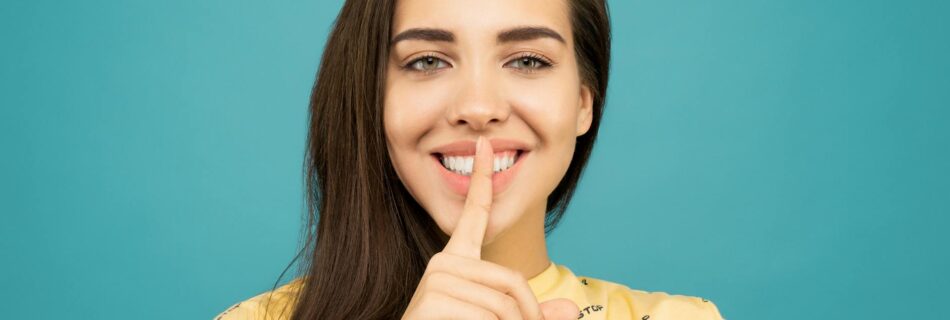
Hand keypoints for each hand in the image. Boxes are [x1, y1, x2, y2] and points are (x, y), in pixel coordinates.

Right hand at [401, 136, 578, 319]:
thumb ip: (531, 312)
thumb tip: (573, 311)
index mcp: (456, 262)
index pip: (473, 215)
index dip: (482, 179)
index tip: (486, 146)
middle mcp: (442, 263)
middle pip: (511, 281)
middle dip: (526, 318)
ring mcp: (435, 279)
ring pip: (502, 306)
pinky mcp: (431, 299)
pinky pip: (486, 317)